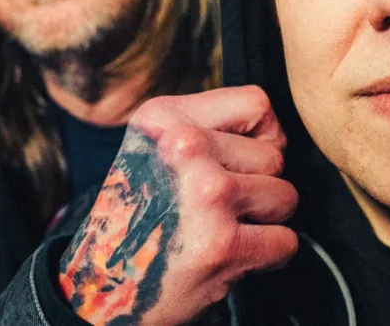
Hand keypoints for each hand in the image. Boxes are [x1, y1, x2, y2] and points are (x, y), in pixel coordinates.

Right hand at [58, 86, 298, 324]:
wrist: (104, 286)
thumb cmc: (141, 214)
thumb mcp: (157, 145)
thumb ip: (212, 127)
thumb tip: (278, 135)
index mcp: (163, 118)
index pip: (258, 105)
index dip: (259, 136)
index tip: (233, 160)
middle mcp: (182, 147)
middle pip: (275, 154)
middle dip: (257, 184)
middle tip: (215, 206)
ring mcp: (206, 194)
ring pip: (285, 196)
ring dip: (263, 219)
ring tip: (222, 226)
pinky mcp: (221, 243)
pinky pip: (286, 241)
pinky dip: (267, 256)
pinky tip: (229, 254)